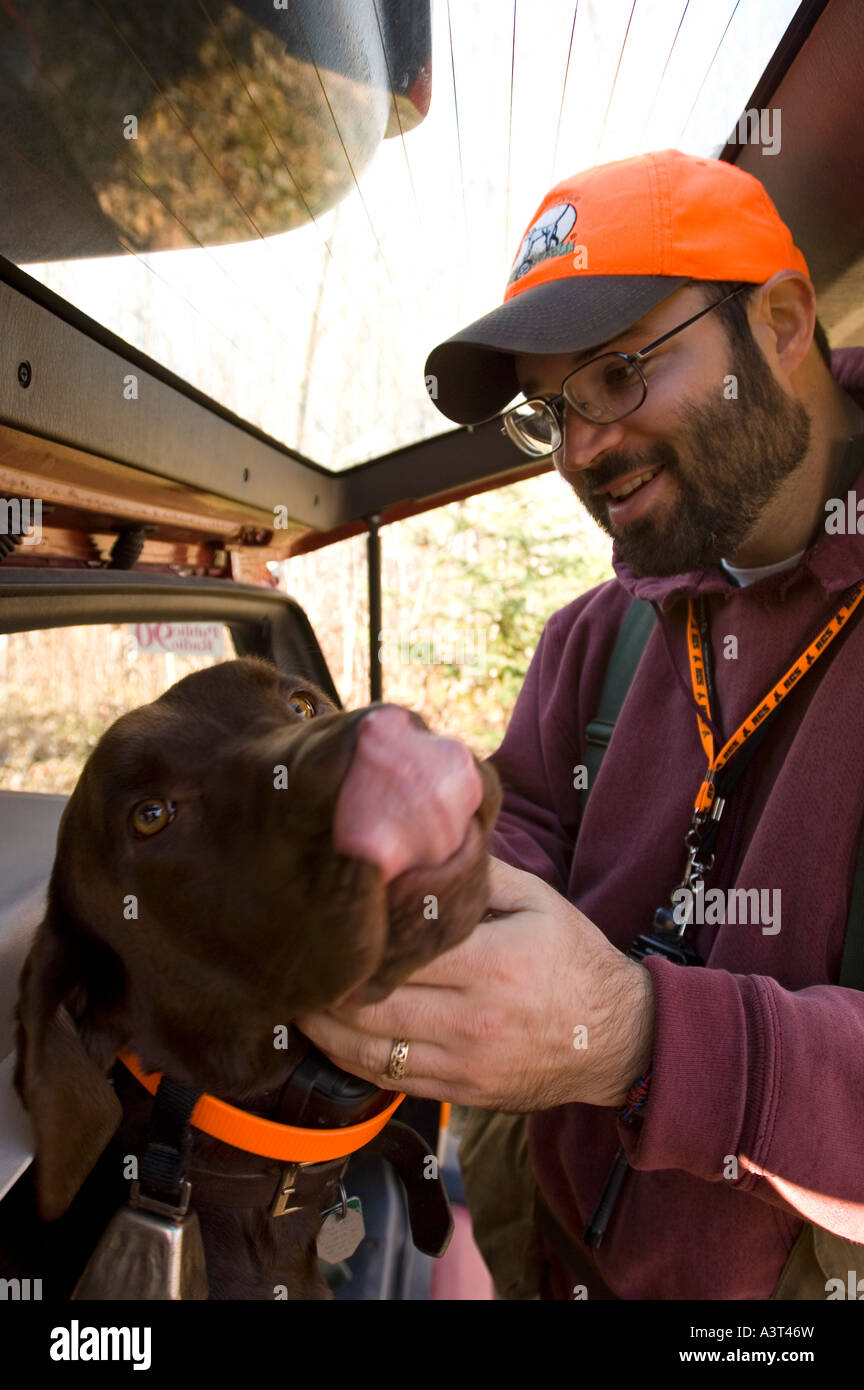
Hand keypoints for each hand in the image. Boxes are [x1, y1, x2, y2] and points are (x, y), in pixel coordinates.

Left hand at [296, 856, 654, 1111]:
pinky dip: (350, 1059)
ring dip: (323, 1028)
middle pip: (369, 1006)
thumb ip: (477, 875)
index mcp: (491, 963)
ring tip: (296, 998)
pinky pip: (388, 1081)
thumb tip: (421, 841)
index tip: (320, 921)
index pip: (399, 954)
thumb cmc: (573, 959)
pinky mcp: (459, 1092)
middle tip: (291, 960)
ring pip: (367, 1051)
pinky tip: (330, 1036)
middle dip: (322, 986)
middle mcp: (472, 1018)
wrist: (617, 1038)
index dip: (353, 941)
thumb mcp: (537, 901)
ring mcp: (463, 1062)